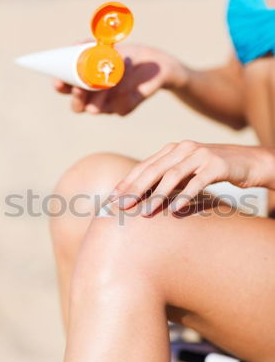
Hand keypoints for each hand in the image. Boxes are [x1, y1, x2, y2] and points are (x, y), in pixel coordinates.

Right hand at [54, 44, 186, 115]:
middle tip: (79, 88)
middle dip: (77, 98)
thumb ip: (89, 44)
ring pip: (98, 107)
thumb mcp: (106, 45)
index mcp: (83, 83)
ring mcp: (108, 105)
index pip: (65, 89)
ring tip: (114, 71)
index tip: (59, 82)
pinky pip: (121, 106)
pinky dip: (125, 90)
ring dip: (103, 92)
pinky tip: (129, 72)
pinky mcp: (125, 108)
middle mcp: (93, 98)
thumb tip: (76, 46)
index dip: (60, 86)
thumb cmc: (124, 54)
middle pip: (77, 106)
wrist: (152, 64)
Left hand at [108, 141, 274, 214]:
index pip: (144, 166)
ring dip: (156, 195)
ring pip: (172, 176)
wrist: (249, 162)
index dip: (127, 182)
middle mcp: (183, 148)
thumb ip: (167, 180)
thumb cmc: (213, 170)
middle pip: (153, 170)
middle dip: (134, 189)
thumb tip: (142, 199)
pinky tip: (175, 210)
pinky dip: (185, 196)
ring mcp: (200, 154)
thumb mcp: (187, 173)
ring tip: (144, 212)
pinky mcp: (216, 164)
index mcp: (172, 149)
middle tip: (121, 206)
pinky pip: (197, 182)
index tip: (112, 199)